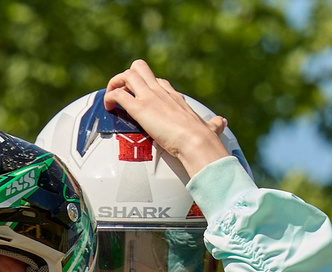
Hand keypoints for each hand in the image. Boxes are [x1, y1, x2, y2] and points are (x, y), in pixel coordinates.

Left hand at [104, 61, 233, 176]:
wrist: (198, 143)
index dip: (146, 87)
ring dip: (114, 84)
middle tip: (121, 95)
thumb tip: (223, 122)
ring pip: (126, 75)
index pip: (157, 81)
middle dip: (126, 78)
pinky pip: (117, 94)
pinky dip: (109, 98)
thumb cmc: (204, 139)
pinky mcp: (140, 108)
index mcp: (174, 96)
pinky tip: (108, 109)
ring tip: (110, 101)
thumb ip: (214, 124)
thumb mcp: (211, 127)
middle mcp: (161, 92)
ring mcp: (149, 98)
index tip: (141, 99)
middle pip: (139, 68)